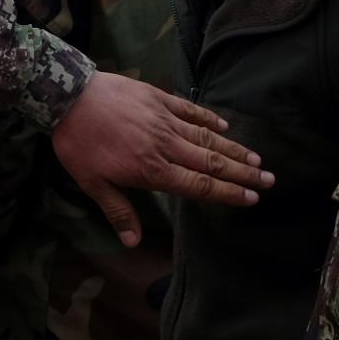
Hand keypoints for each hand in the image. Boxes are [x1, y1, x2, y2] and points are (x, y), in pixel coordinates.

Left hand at [52, 73, 272, 245]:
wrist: (68, 97)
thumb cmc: (78, 144)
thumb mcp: (91, 183)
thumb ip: (117, 211)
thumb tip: (132, 242)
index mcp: (153, 170)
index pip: (199, 185)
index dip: (227, 193)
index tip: (252, 199)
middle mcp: (167, 146)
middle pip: (213, 162)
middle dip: (243, 174)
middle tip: (270, 181)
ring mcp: (165, 120)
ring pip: (207, 137)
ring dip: (234, 148)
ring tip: (257, 159)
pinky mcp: (159, 99)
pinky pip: (191, 110)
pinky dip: (209, 118)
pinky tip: (225, 126)